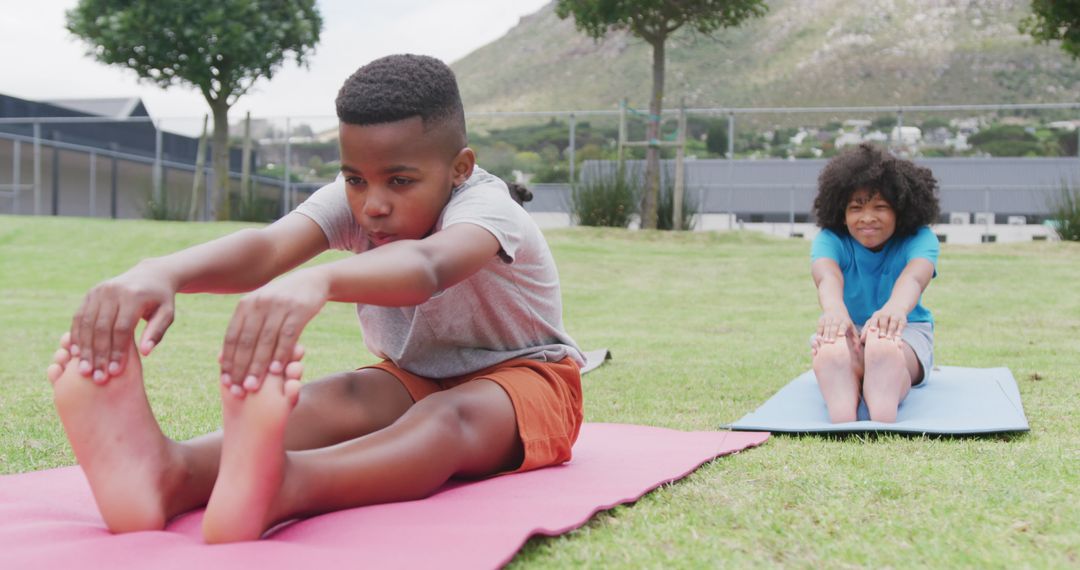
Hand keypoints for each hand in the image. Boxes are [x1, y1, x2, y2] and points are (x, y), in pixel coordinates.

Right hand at [69, 265, 175, 382]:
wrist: (150, 275)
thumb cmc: (160, 300)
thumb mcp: (167, 314)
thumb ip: (157, 332)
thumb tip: (145, 353)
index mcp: (133, 296)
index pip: (121, 328)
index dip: (117, 351)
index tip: (114, 372)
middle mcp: (112, 291)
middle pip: (101, 328)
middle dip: (98, 355)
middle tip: (97, 377)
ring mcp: (98, 291)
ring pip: (86, 324)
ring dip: (84, 349)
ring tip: (84, 370)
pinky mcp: (89, 294)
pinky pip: (79, 317)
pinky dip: (76, 336)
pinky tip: (76, 353)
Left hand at [220, 268, 327, 394]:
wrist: (312, 281)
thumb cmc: (282, 301)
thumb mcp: (260, 308)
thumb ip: (245, 328)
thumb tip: (223, 357)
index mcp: (245, 304)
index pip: (232, 337)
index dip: (228, 360)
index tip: (226, 381)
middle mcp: (259, 303)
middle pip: (246, 341)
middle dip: (240, 368)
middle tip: (238, 390)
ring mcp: (279, 306)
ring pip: (265, 342)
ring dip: (258, 366)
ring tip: (253, 386)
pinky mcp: (298, 310)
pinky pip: (287, 337)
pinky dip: (280, 355)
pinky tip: (276, 370)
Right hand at [816, 309, 853, 344]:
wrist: (835, 309)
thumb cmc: (846, 324)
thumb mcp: (852, 329)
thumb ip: (855, 340)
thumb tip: (857, 351)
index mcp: (845, 322)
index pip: (843, 325)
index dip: (842, 329)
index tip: (841, 334)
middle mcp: (837, 319)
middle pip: (834, 326)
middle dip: (832, 334)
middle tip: (831, 342)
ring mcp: (828, 319)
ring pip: (826, 327)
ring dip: (825, 334)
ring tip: (824, 342)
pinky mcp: (821, 319)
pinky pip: (819, 326)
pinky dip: (819, 332)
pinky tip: (818, 339)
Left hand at [862, 305, 906, 341]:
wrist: (896, 307)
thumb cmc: (881, 319)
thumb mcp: (874, 321)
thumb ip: (867, 329)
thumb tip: (861, 340)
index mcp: (876, 316)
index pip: (873, 319)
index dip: (872, 324)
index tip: (871, 330)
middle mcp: (885, 315)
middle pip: (883, 321)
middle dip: (882, 328)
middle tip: (881, 336)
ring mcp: (894, 316)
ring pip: (893, 322)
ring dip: (890, 331)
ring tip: (888, 338)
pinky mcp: (902, 320)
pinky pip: (901, 325)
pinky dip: (899, 331)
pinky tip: (898, 337)